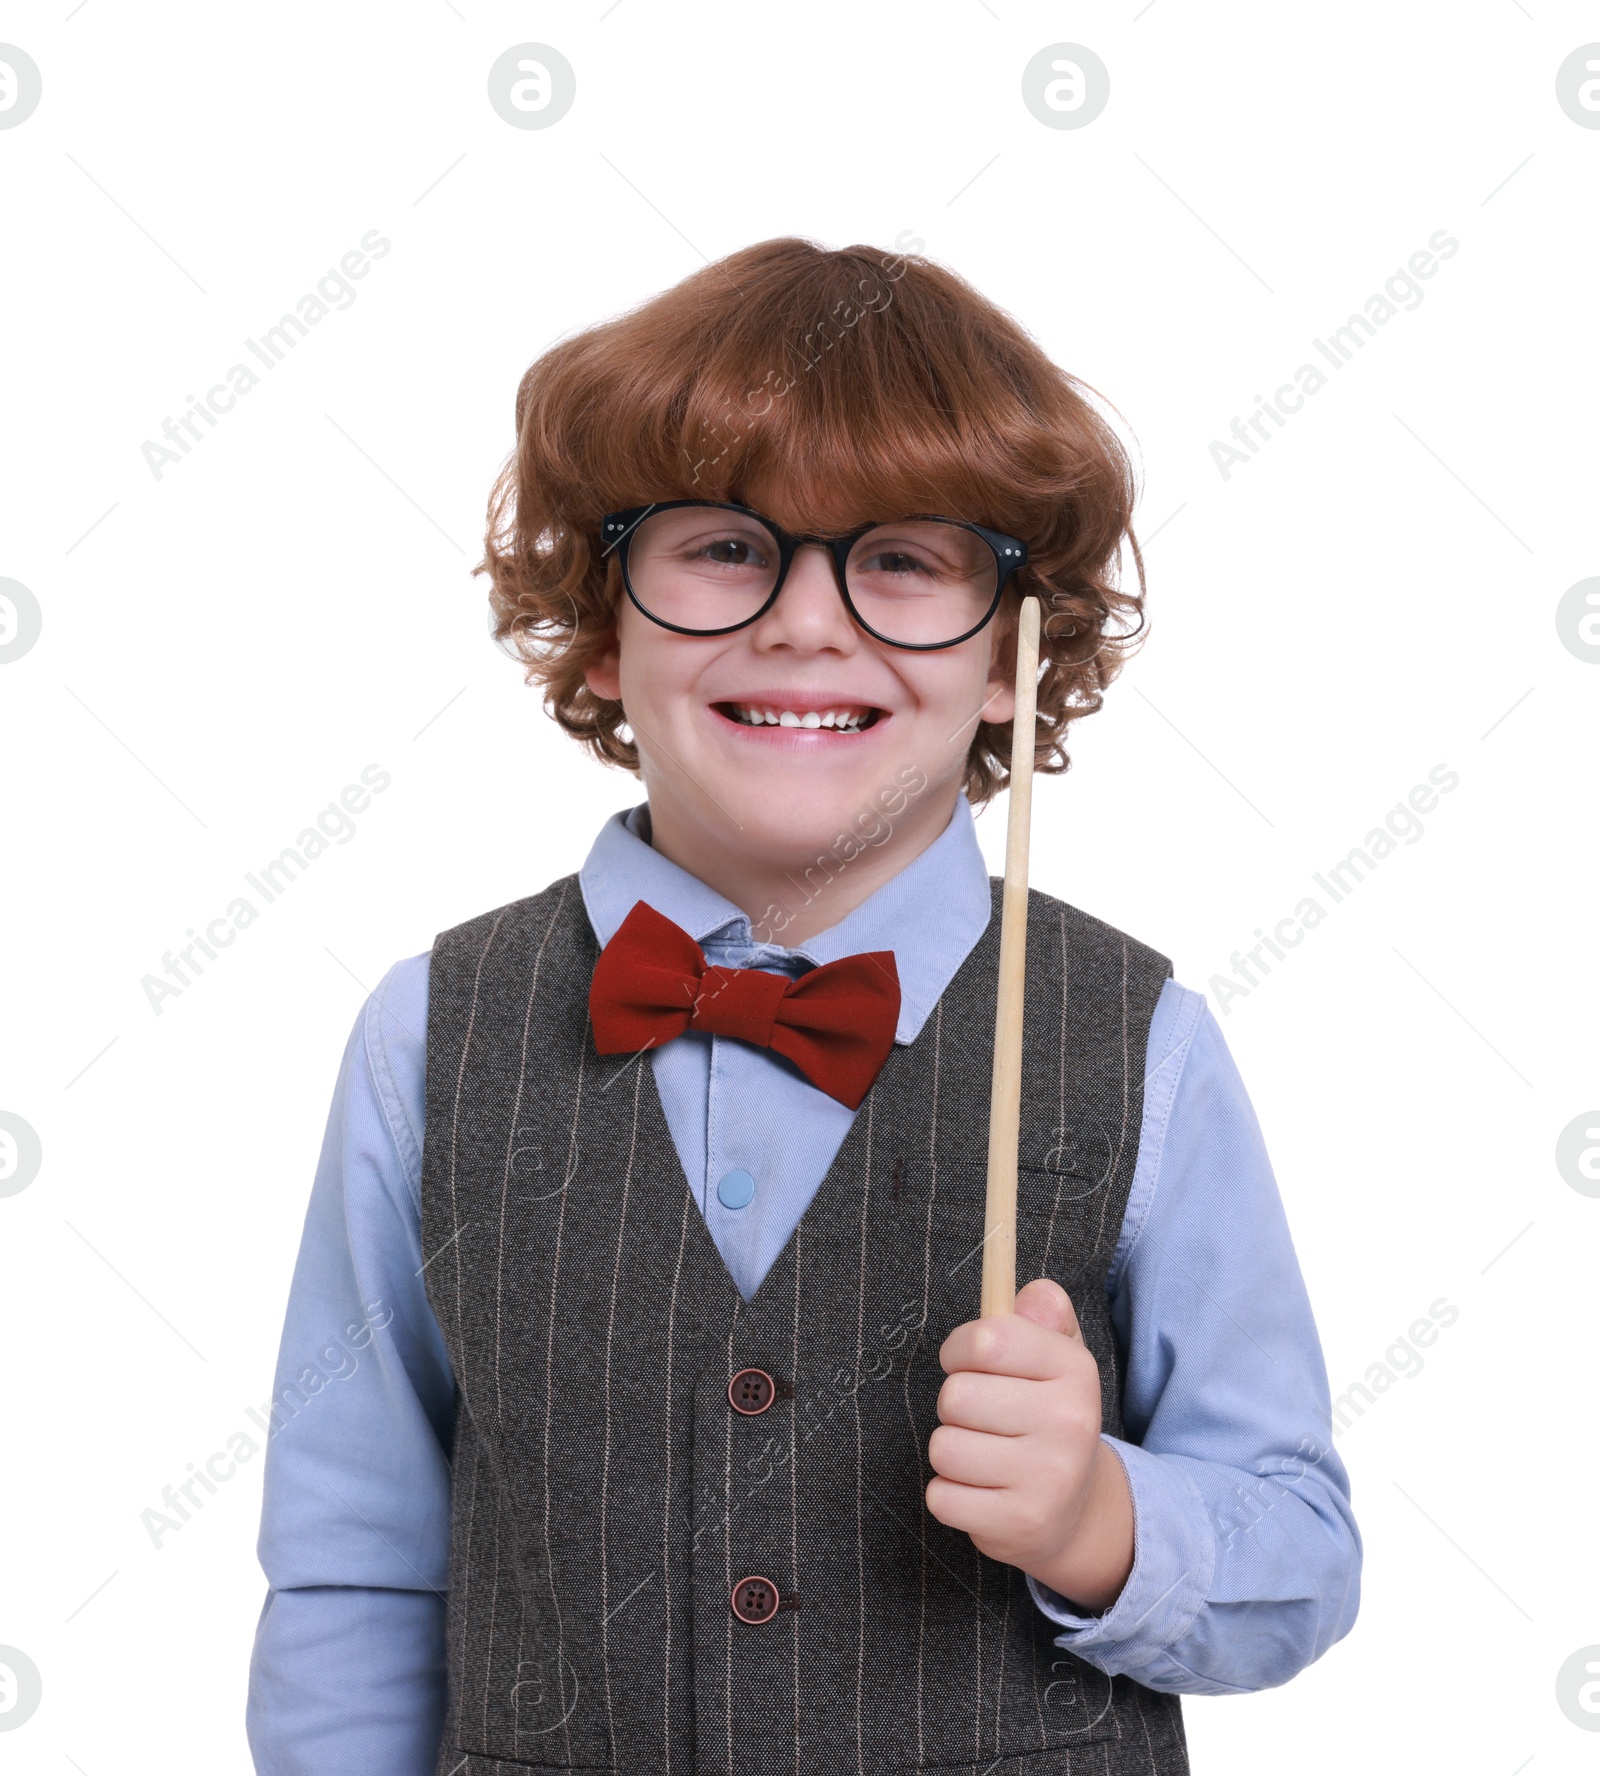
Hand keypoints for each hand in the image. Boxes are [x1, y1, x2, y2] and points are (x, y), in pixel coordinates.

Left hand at [925, 1276, 1134, 1613]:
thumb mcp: (1057, 1357)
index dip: (960, 1348)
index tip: (966, 1361)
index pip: (986, 1339)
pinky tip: (982, 1491)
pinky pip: (941, 1496)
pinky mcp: (1020, 1523)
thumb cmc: (1049, 1418)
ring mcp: (1048, 1477)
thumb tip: (1034, 1292)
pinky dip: (950, 1495)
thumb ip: (1044, 1312)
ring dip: (951, 1451)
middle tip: (984, 1418)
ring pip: (944, 1447)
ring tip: (984, 1456)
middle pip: (956, 1395)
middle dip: (955, 1405)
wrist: (1077, 1513)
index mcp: (1074, 1369)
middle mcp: (1069, 1422)